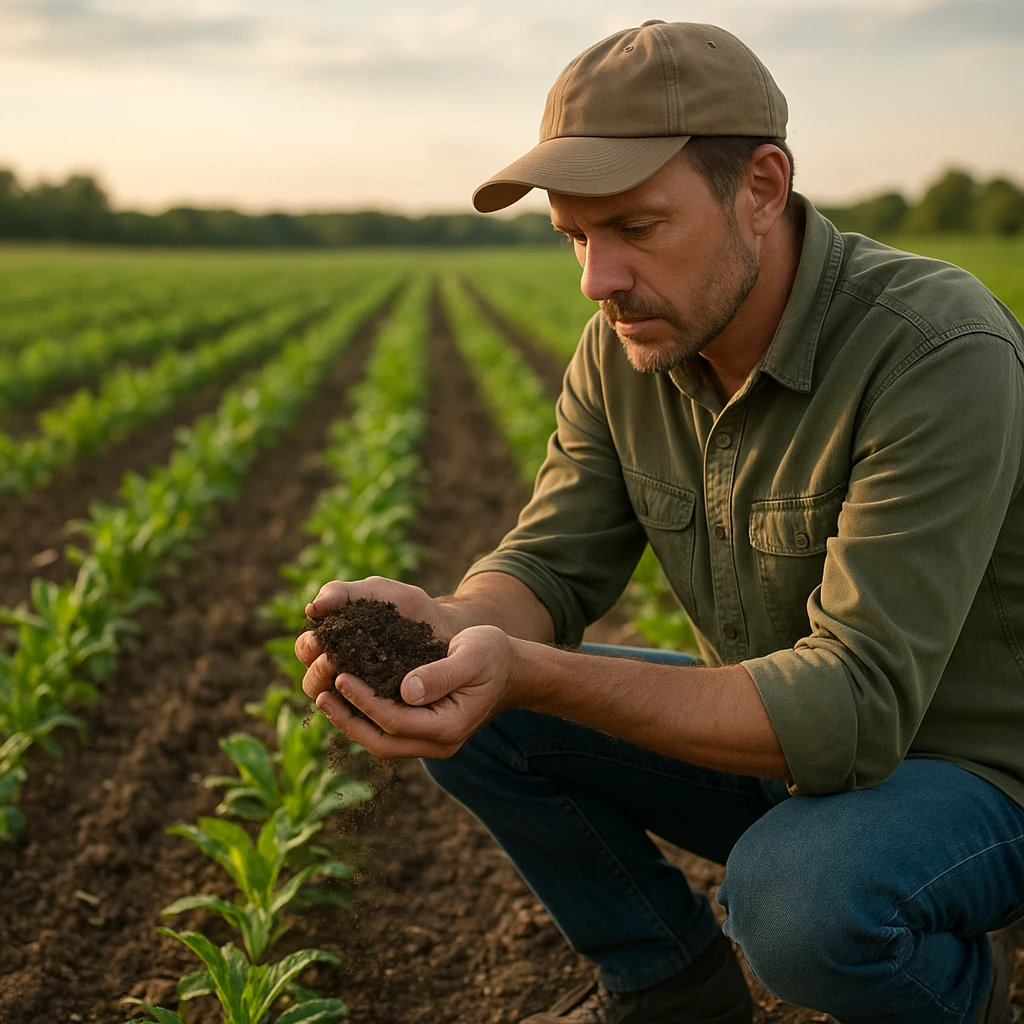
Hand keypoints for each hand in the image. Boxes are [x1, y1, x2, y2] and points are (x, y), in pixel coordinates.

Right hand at [295, 576, 463, 705]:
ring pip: (335, 705)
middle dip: (317, 670)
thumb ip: (343, 593)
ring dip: (335, 693)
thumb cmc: (407, 607)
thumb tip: (311, 609)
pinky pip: (366, 719)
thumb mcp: (377, 592)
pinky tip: (368, 700)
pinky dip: (362, 710)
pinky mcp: (383, 710)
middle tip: (332, 660)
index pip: (305, 650)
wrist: (447, 627)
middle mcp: (340, 672)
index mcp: (332, 642)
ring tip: (346, 680)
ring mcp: (361, 694)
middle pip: (312, 682)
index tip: (321, 639)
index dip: (308, 646)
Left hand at [312, 624, 519, 758]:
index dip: (365, 701)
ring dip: (352, 724)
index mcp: (450, 726)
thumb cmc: (493, 655)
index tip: (341, 676)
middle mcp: (440, 744)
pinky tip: (347, 699)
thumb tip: (406, 689)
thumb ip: (441, 673)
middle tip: (321, 696)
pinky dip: (366, 720)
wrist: (513, 670)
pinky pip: (389, 735)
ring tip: (325, 699)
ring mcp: (433, 744)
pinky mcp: (426, 734)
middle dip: (349, 721)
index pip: (396, 721)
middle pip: (383, 743)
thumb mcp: (472, 655)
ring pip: (383, 744)